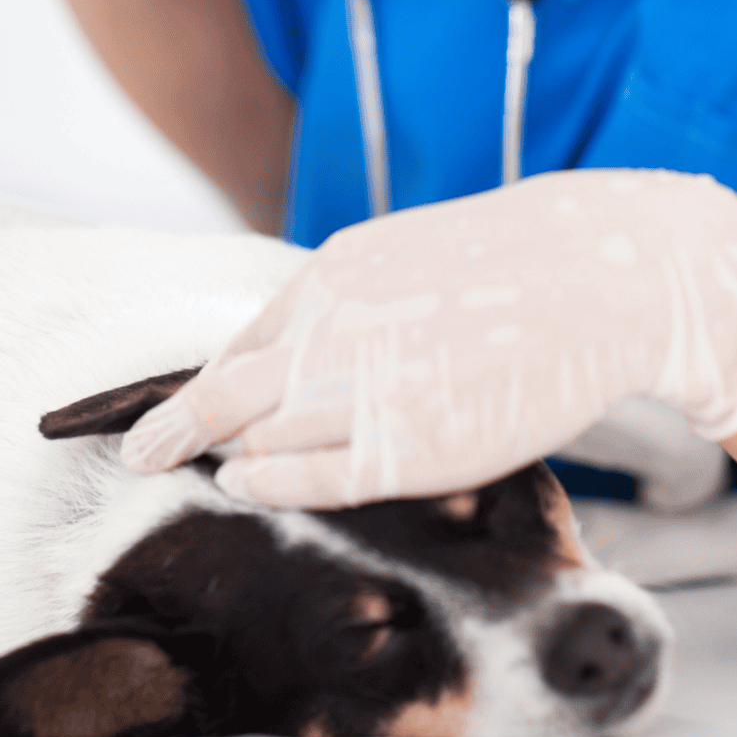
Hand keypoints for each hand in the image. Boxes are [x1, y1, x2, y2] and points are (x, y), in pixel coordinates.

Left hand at [120, 169, 736, 507]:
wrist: (603, 273)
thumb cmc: (512, 265)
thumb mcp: (406, 254)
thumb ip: (344, 300)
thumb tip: (290, 343)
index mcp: (335, 277)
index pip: (238, 346)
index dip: (194, 387)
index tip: (161, 412)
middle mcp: (337, 329)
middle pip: (223, 397)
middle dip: (171, 430)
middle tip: (134, 454)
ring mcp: (371, 389)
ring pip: (261, 440)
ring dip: (231, 455)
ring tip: (211, 468)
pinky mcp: (414, 445)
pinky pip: (316, 477)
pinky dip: (273, 482)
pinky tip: (256, 482)